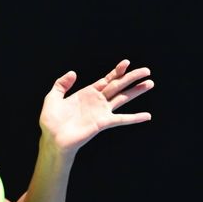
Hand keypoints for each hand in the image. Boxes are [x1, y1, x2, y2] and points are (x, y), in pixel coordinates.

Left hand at [39, 59, 153, 152]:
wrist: (53, 139)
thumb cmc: (52, 121)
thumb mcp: (53, 97)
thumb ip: (61, 84)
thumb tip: (73, 73)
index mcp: (87, 93)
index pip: (106, 79)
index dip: (116, 71)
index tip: (126, 62)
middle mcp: (97, 101)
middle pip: (118, 86)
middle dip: (132, 77)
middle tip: (147, 70)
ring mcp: (101, 112)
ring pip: (123, 98)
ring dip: (136, 91)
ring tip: (150, 83)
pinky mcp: (102, 123)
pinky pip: (122, 119)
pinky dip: (135, 118)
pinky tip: (147, 116)